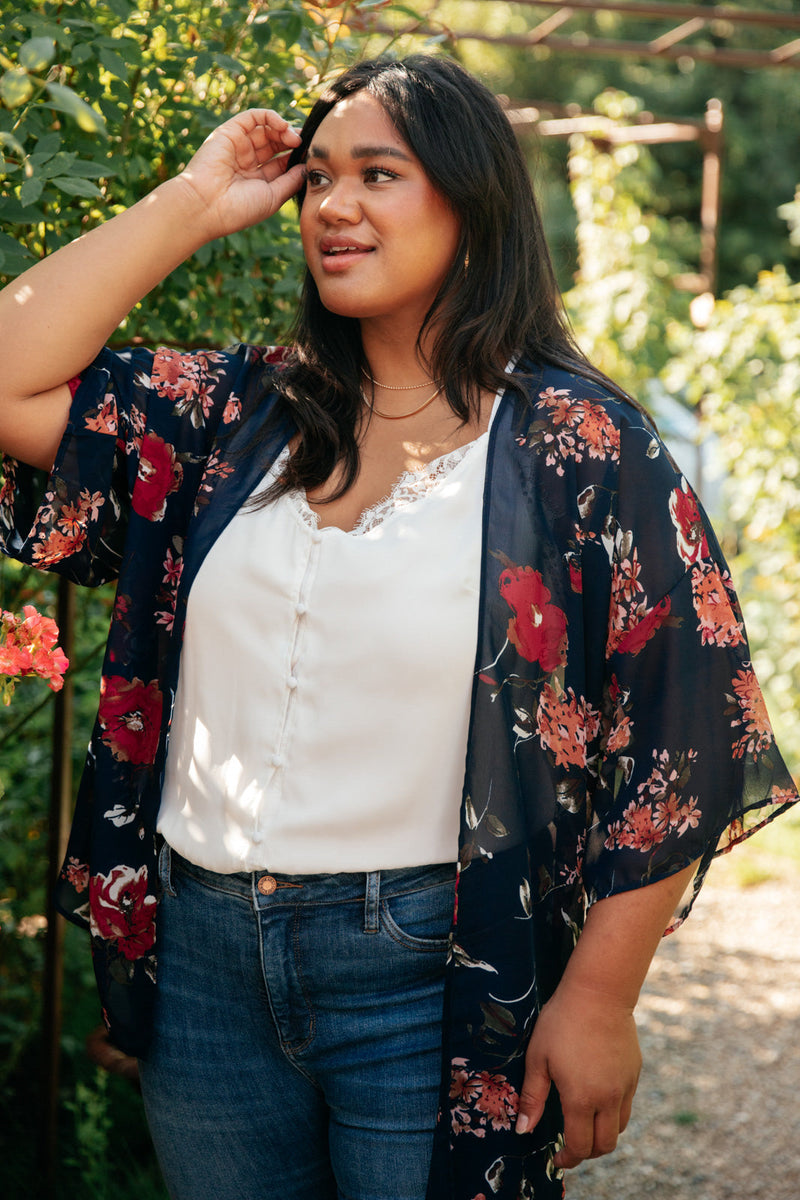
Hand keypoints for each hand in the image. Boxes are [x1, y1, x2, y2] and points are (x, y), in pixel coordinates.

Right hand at [177, 109, 304, 241]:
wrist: (207, 205)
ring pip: (266, 129)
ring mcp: (238, 145)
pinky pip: (253, 117)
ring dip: (284, 129)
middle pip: (275, 143)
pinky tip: (282, 126)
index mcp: (257, 180)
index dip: (297, 156)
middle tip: (306, 144)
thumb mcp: (273, 197)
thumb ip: (291, 181)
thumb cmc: (239, 208)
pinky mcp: (229, 131)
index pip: (281, 162)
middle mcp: (247, 161)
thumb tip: (306, 167)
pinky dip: (270, 117)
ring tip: (295, 138)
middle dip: (292, 141)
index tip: (313, 155)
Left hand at [516, 979, 641, 1168]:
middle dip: (587, 1153)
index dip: (568, 1159)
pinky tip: (598, 1097)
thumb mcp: (538, 1058)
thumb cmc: (562, 1022)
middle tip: (570, 1145)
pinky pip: (627, 1105)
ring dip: (602, 1134)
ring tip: (584, 1123)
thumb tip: (523, 1130)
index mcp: (581, 1099)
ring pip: (619, 1128)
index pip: (580, 1146)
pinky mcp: (634, 1073)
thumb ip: (532, 1097)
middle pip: (605, 1146)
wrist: (598, 993)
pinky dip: (614, 1112)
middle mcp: (608, 1099)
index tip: (557, 1158)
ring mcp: (625, 1086)